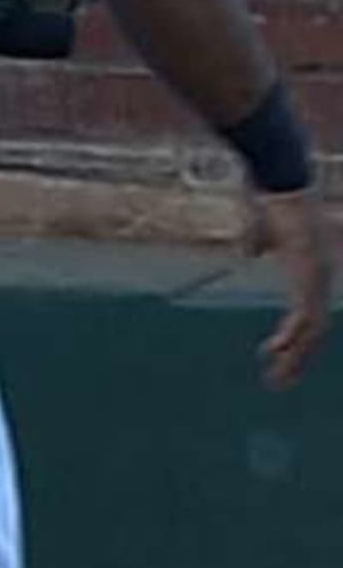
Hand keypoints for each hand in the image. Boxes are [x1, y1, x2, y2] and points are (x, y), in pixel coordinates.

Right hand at [247, 187, 333, 389]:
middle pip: (313, 331)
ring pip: (312, 330)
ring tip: (277, 379)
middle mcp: (320, 279)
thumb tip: (248, 253)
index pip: (308, 316)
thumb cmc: (270, 201)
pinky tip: (274, 351)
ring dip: (294, 358)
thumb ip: (255, 241)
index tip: (274, 357)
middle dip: (297, 361)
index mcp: (310, 271)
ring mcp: (317, 277)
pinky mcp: (309, 274)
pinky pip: (305, 316)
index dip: (294, 341)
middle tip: (279, 384)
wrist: (282, 182)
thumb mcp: (259, 228)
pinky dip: (291, 337)